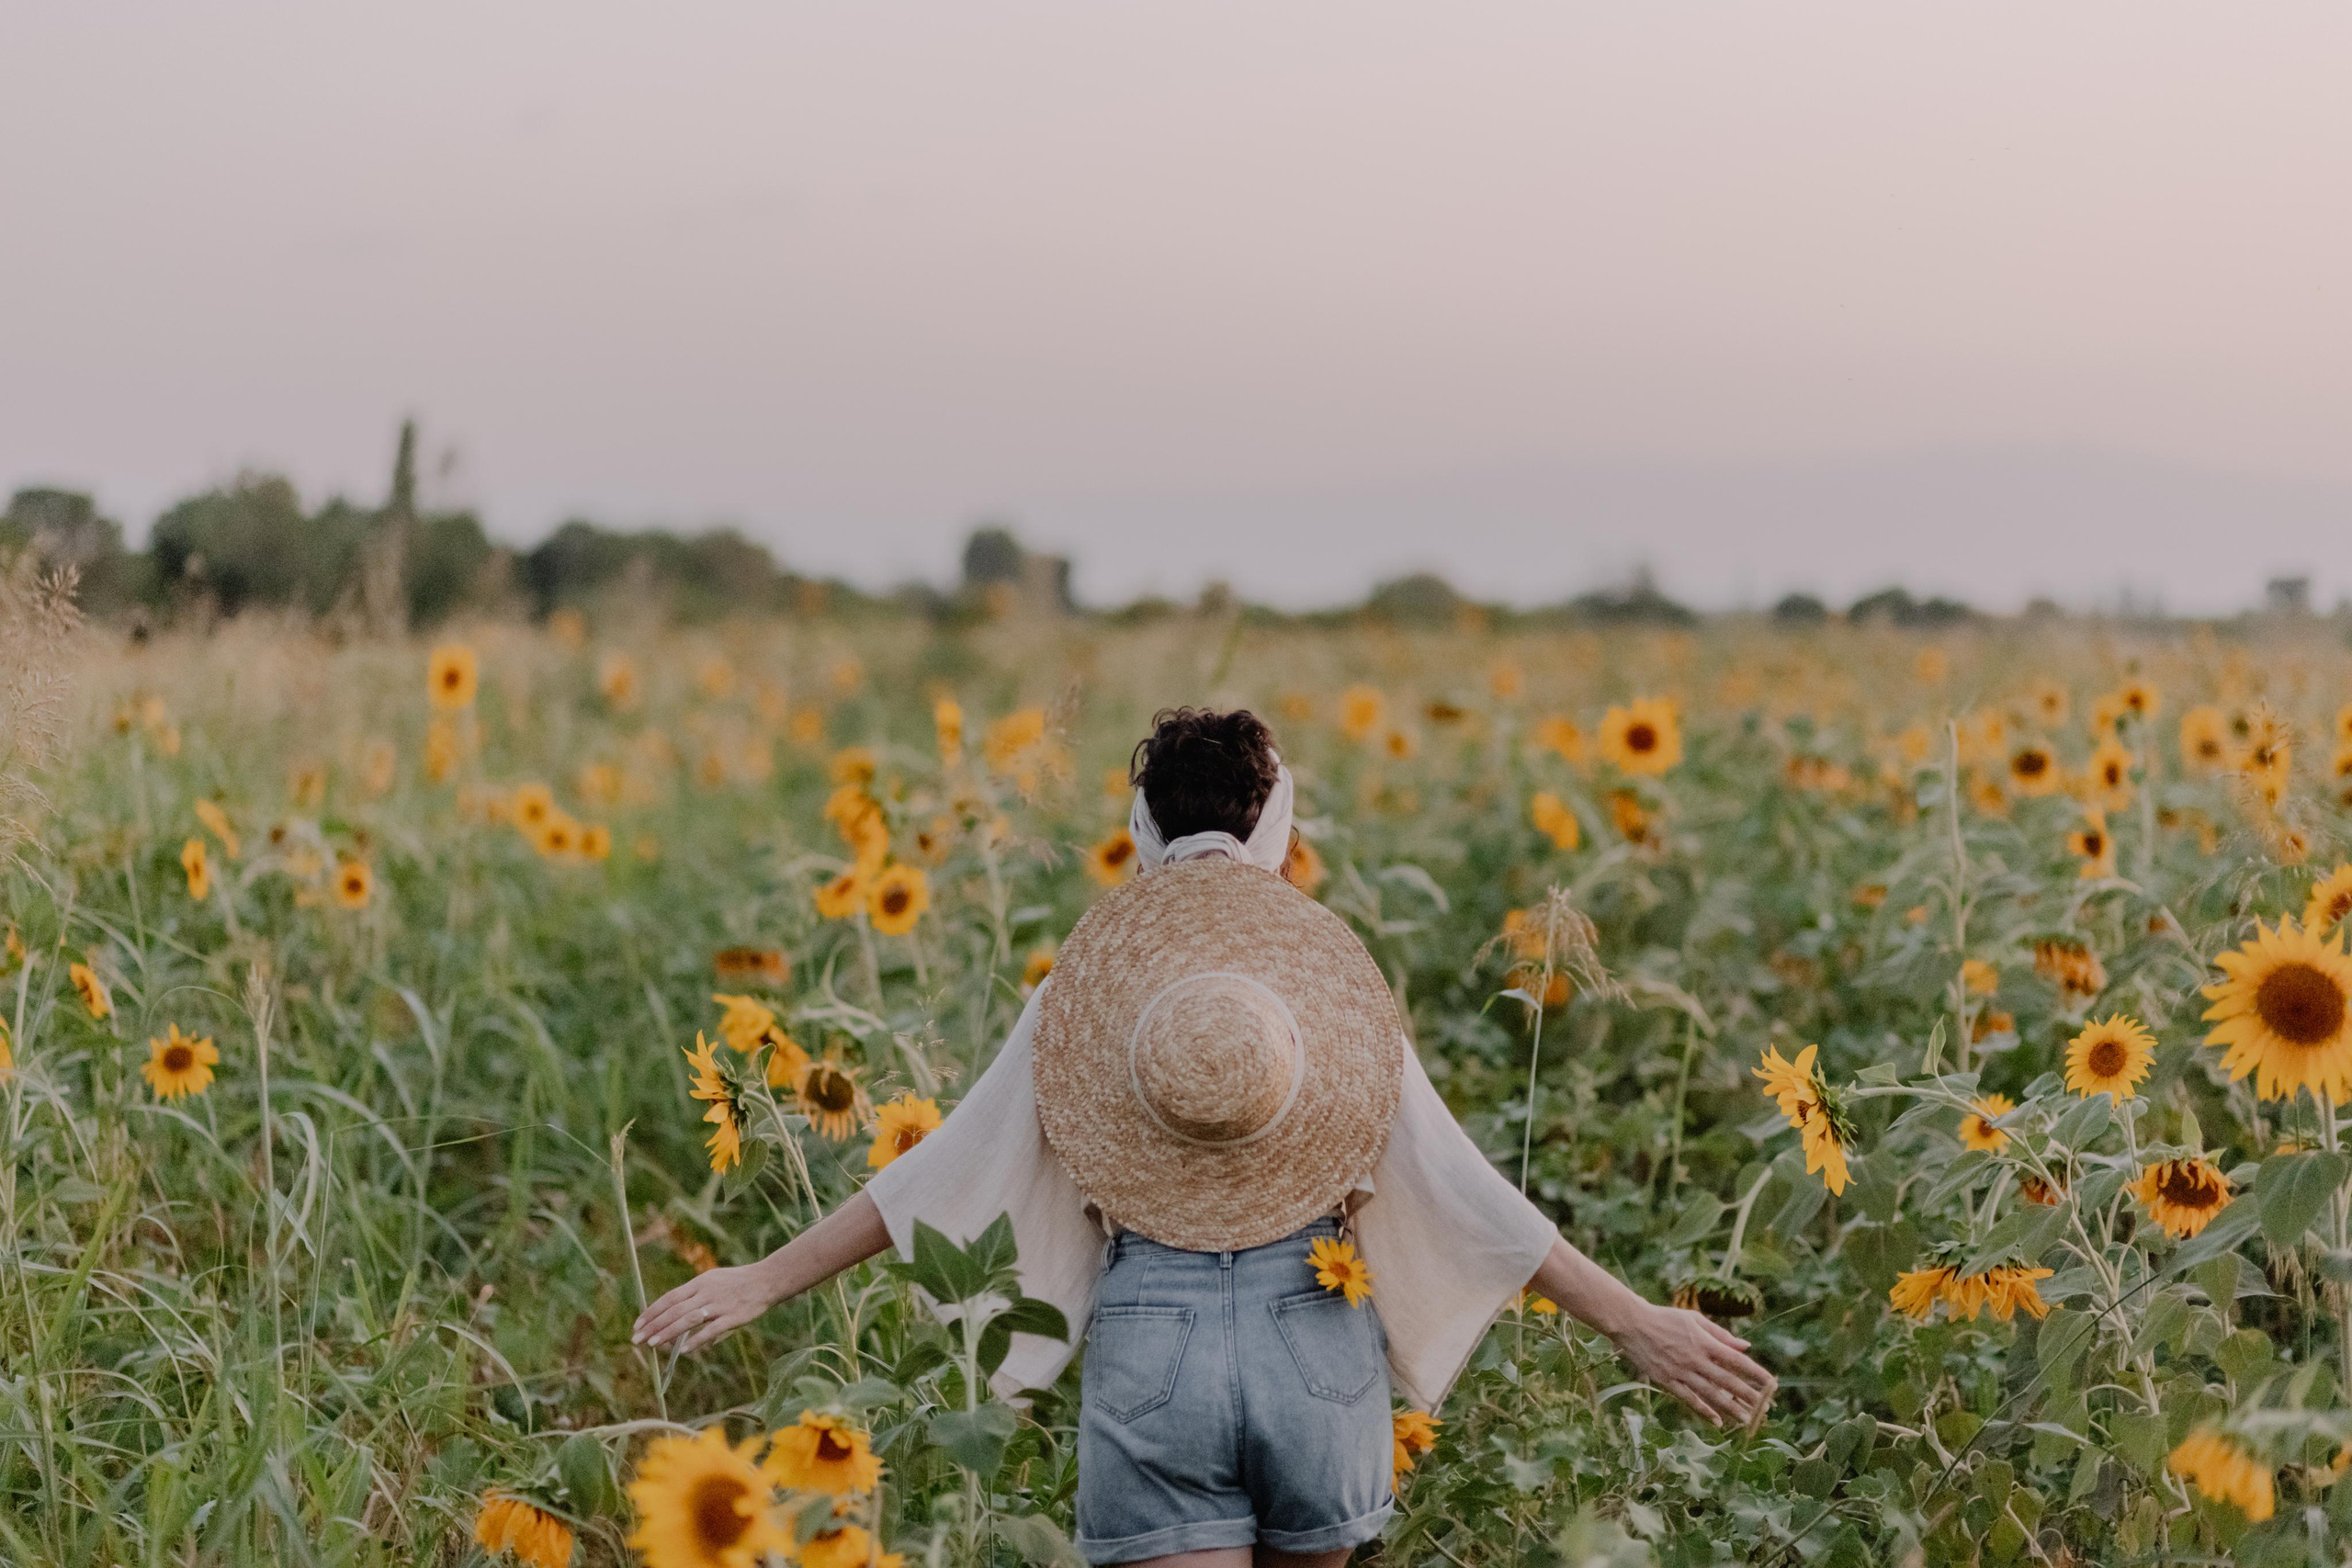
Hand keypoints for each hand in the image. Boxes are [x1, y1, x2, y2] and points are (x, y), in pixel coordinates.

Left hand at [632, 1261, 781, 1354]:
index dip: (652, 1312)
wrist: (766, 1280)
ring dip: (668, 1332)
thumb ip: (695, 1296)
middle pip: (674, 1310)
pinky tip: (683, 1351)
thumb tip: (677, 1314)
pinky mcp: (732, 1317)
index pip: (670, 1298)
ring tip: (653, 1344)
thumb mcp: (713, 1280)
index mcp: (699, 1283)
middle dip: (653, 1325)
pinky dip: (696, 1340)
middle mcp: (706, 1293)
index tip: (638, 1324)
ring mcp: (719, 1305)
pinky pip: (711, 1330)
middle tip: (637, 1339)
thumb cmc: (738, 1282)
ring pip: (688, 1320)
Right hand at [1608, 1303, 1775, 1426]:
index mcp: (1704, 1342)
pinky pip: (1689, 1399)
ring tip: (1747, 1419)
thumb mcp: (1694, 1319)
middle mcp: (1695, 1359)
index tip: (1771, 1383)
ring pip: (1711, 1394)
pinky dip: (1704, 1410)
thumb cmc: (1665, 1318)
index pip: (1736, 1360)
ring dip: (1731, 1408)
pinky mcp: (1667, 1381)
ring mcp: (1681, 1372)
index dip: (1755, 1373)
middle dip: (1749, 1395)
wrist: (1632, 1324)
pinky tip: (1717, 1421)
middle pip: (1727, 1381)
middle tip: (1766, 1408)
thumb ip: (1720, 1334)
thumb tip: (1745, 1346)